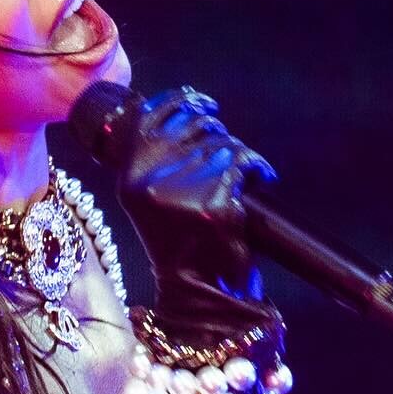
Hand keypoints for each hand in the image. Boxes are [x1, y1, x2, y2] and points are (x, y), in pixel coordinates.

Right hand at [115, 87, 274, 320]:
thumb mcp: (151, 198)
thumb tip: (188, 109)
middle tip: (227, 157)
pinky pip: (245, 164)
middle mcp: (150, 182)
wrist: (196, 292)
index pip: (151, 116)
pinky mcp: (216, 205)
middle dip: (217, 136)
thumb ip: (159, 157)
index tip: (204, 103)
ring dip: (241, 156)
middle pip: (195, 127)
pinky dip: (258, 168)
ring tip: (245, 176)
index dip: (181, 101)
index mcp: (130, 178)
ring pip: (224, 145)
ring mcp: (184, 193)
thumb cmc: (180, 244)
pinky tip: (262, 178)